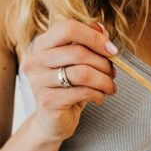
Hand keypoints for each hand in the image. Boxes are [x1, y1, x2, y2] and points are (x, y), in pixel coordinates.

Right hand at [21, 20, 117, 142]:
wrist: (53, 122)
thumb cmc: (68, 90)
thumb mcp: (78, 65)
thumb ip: (88, 44)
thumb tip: (102, 30)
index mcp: (42, 45)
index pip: (68, 28)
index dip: (94, 37)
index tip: (112, 50)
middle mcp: (36, 60)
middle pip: (78, 52)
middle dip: (103, 63)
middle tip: (113, 74)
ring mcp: (39, 81)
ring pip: (83, 73)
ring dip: (104, 80)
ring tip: (110, 87)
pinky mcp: (48, 101)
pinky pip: (82, 92)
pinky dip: (98, 94)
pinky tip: (99, 98)